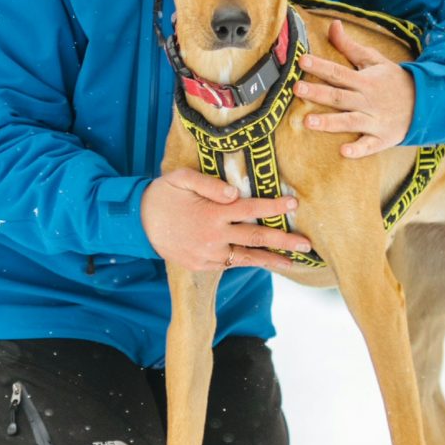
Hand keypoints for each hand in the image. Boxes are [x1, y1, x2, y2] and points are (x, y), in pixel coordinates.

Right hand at [139, 167, 312, 272]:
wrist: (138, 223)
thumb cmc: (164, 195)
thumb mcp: (181, 179)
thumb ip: (209, 184)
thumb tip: (236, 193)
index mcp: (211, 213)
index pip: (250, 208)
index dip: (273, 206)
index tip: (294, 203)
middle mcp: (213, 236)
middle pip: (255, 237)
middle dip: (283, 240)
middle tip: (306, 244)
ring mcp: (208, 254)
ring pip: (247, 257)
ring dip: (271, 259)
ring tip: (293, 262)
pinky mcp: (203, 265)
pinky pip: (231, 263)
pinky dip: (250, 262)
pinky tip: (265, 261)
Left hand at [294, 17, 415, 157]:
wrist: (425, 103)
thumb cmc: (393, 80)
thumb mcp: (374, 60)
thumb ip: (350, 46)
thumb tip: (333, 25)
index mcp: (365, 81)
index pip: (338, 72)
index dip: (320, 66)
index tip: (302, 60)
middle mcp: (368, 101)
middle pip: (339, 96)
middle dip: (318, 93)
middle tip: (296, 89)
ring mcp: (375, 120)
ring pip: (349, 121)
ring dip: (329, 122)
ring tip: (308, 121)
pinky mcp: (383, 138)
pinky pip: (370, 145)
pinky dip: (358, 149)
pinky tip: (344, 152)